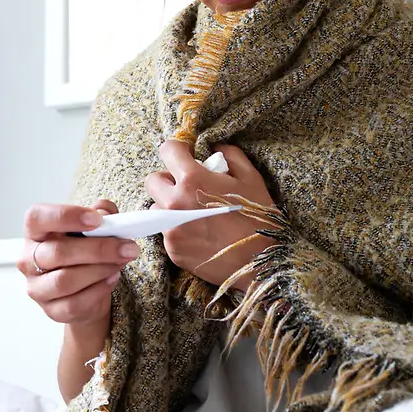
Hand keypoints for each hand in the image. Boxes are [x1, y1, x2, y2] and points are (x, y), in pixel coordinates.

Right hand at [19, 200, 138, 327]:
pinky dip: (99, 290)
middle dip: (98, 249)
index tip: (97, 219)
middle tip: (127, 246)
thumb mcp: (95, 227)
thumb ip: (102, 214)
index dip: (66, 216)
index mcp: (35, 232)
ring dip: (100, 270)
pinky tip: (112, 278)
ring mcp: (37, 288)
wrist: (87, 291)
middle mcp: (28, 260)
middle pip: (58, 253)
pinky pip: (74, 303)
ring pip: (66, 280)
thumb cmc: (85, 253)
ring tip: (121, 262)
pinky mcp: (51, 310)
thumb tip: (106, 213)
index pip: (37, 217)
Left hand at [144, 141, 276, 288]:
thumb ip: (231, 155)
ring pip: (157, 208)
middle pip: (152, 181)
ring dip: (169, 206)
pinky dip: (178, 229)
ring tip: (192, 212)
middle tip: (186, 187)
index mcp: (192, 180)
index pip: (168, 150)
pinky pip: (166, 232)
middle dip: (167, 179)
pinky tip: (199, 233)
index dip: (178, 150)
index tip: (187, 157)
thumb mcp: (251, 178)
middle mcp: (175, 203)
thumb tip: (215, 148)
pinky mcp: (173, 250)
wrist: (260, 264)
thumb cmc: (258, 218)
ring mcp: (171, 229)